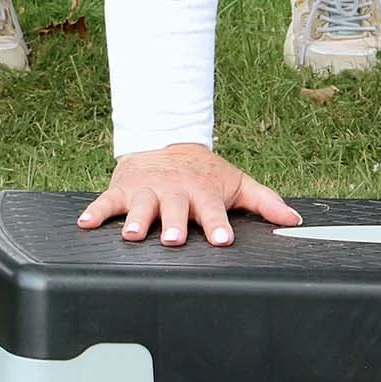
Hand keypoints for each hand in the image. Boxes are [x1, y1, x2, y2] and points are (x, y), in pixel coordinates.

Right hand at [78, 144, 300, 246]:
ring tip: (134, 236)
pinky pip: (107, 202)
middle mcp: (174, 190)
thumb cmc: (203, 173)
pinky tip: (86, 224)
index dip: (217, 224)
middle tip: (174, 239)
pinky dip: (96, 212)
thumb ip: (264, 201)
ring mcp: (146, 189)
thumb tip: (295, 220)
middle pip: (174, 208)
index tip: (222, 239)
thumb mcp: (235, 182)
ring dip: (138, 220)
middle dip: (174, 223)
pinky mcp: (122, 189)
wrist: (162, 142)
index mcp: (202, 191)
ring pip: (141, 206)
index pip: (212, 209)